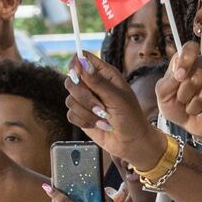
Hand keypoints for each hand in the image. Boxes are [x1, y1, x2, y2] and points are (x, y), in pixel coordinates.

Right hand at [64, 53, 164, 170]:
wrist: (131, 142)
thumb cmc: (131, 118)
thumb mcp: (117, 98)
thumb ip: (98, 81)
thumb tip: (81, 62)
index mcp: (105, 74)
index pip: (83, 58)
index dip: (76, 65)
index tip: (78, 76)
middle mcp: (93, 84)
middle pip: (71, 79)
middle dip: (84, 96)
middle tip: (101, 107)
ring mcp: (86, 100)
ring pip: (70, 99)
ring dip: (87, 112)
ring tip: (104, 119)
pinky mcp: (81, 115)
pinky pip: (70, 114)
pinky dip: (84, 121)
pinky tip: (98, 124)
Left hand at [155, 42, 201, 137]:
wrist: (188, 124)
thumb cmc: (174, 105)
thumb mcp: (163, 95)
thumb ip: (168, 81)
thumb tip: (180, 73)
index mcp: (185, 60)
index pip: (190, 47)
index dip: (186, 60)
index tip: (180, 76)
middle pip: (199, 70)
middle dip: (186, 91)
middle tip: (182, 100)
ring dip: (195, 104)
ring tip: (191, 108)